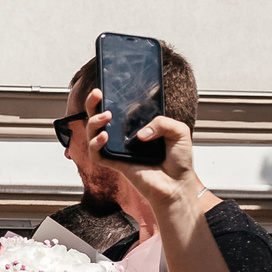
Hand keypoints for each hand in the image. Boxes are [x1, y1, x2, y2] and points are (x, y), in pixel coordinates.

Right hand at [82, 86, 205, 212]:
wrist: (177, 184)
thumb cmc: (178, 160)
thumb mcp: (179, 131)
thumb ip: (162, 122)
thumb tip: (140, 133)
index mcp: (137, 127)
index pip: (118, 109)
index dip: (109, 98)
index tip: (107, 87)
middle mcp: (123, 137)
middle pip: (98, 118)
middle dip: (92, 104)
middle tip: (98, 94)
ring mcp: (117, 150)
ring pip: (92, 134)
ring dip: (94, 122)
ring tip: (106, 117)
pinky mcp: (115, 164)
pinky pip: (97, 154)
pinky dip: (95, 144)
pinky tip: (103, 137)